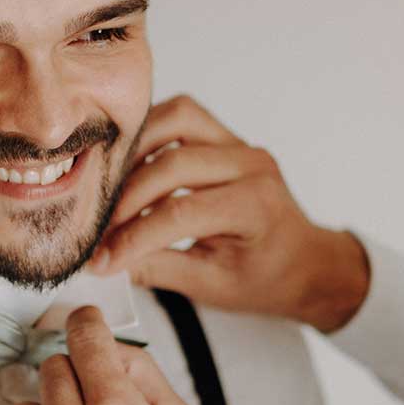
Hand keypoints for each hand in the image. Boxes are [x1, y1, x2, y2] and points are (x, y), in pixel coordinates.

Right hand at [89, 95, 371, 333]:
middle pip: (172, 163)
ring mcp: (240, 145)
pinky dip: (150, 136)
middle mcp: (251, 165)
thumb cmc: (268, 277)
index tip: (101, 258)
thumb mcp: (213, 287)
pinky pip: (182, 118)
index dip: (132, 237)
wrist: (305, 262)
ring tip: (110, 190)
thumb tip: (105, 262)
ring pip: (176, 119)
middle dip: (126, 199)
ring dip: (136, 151)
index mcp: (255, 207)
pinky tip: (131, 168)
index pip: (179, 214)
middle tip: (98, 228)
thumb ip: (158, 269)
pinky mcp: (226, 138)